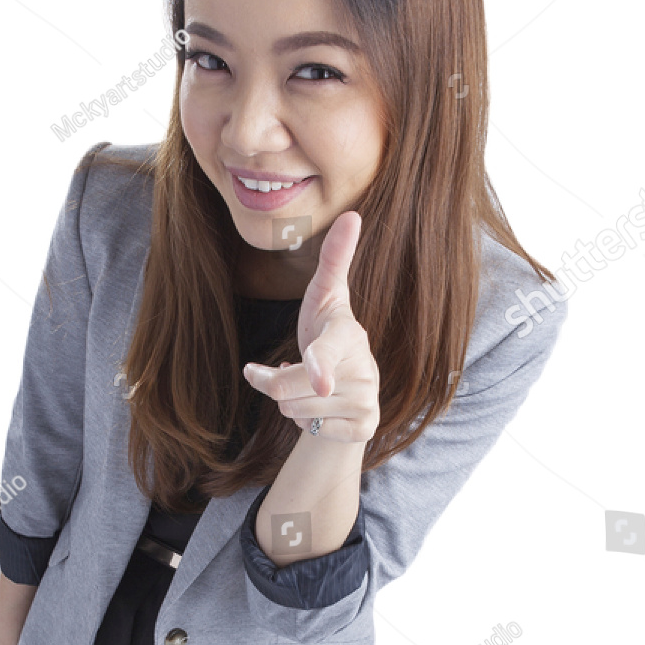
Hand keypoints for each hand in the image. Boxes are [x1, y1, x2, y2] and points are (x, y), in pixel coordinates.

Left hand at [243, 211, 379, 443]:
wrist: (350, 391)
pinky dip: (308, 425)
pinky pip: (312, 432)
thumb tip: (352, 213)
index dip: (318, 364)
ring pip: (296, 412)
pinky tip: (324, 412)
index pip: (326, 350)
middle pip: (290, 388)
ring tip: (312, 392)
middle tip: (293, 372)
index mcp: (349, 333)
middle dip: (277, 384)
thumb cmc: (329, 336)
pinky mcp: (364, 428)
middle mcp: (365, 368)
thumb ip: (335, 260)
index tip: (319, 380)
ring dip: (292, 405)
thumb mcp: (326, 298)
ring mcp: (367, 400)